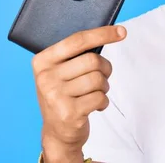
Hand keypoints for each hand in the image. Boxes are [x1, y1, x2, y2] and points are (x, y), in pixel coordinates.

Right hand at [32, 25, 126, 160]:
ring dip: (104, 87)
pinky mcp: (68, 113)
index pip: (77, 40)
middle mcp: (45, 77)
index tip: (122, 31)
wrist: (58, 132)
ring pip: (98, 79)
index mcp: (42, 61)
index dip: (102, 34)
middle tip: (102, 78)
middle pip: (92, 60)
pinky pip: (100, 98)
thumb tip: (111, 33)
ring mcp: (55, 96)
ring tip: (94, 94)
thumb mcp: (61, 72)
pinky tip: (93, 106)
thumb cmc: (65, 95)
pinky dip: (103, 101)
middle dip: (105, 69)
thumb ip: (76, 55)